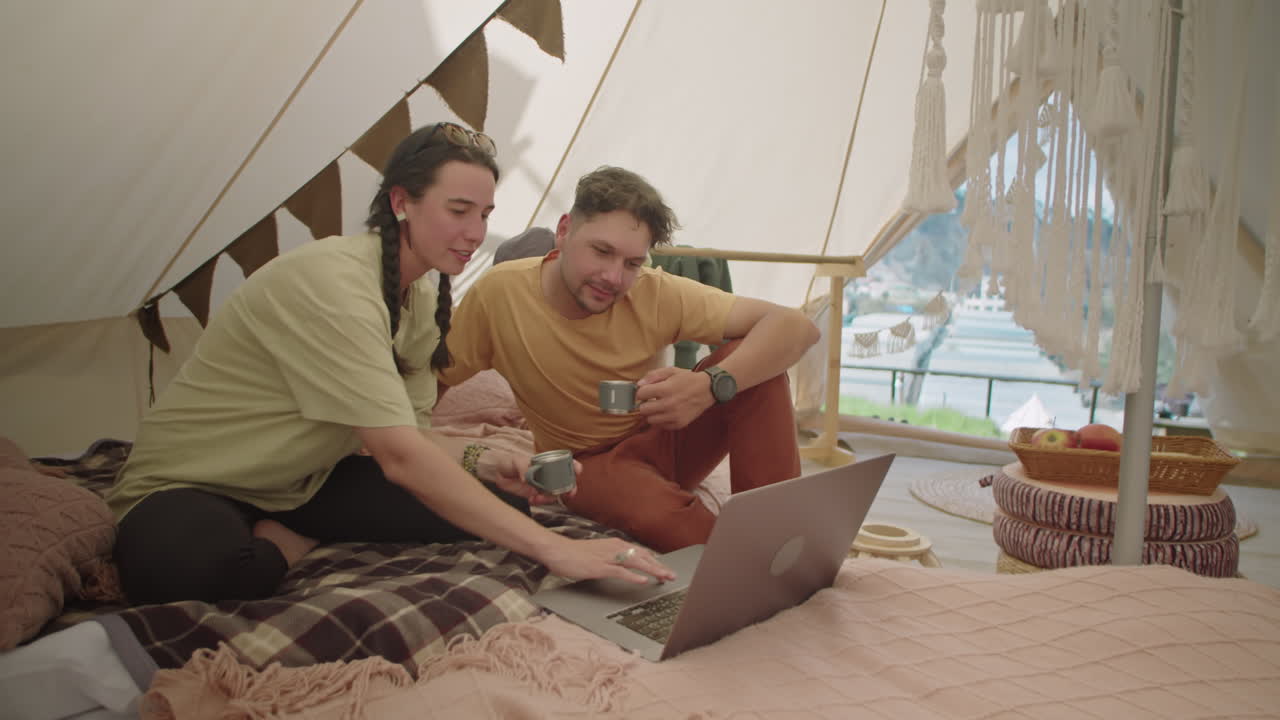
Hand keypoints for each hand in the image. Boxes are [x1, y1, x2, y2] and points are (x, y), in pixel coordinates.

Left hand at [478, 449, 581, 505]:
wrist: (498, 474)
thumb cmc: (509, 462)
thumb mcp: (516, 461)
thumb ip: (522, 467)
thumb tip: (527, 478)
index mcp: (547, 463)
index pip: (566, 464)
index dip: (574, 467)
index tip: (577, 471)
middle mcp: (548, 475)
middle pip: (566, 482)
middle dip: (570, 488)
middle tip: (568, 493)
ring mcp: (543, 486)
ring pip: (555, 494)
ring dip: (550, 498)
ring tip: (538, 497)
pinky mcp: (535, 495)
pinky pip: (543, 501)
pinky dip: (539, 502)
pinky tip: (531, 499)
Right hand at [538, 536, 676, 584]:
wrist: (557, 550)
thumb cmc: (574, 553)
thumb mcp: (597, 552)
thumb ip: (611, 557)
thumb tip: (623, 564)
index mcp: (615, 544)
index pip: (640, 553)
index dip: (654, 561)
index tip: (665, 569)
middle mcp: (614, 548)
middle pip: (642, 557)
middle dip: (659, 566)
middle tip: (672, 576)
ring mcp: (607, 557)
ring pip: (636, 563)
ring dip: (652, 570)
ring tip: (664, 577)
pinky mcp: (599, 567)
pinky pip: (620, 572)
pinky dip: (633, 576)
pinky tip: (643, 581)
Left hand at [634, 367, 714, 429]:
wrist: (707, 390)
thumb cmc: (688, 379)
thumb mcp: (671, 371)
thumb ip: (653, 376)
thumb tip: (639, 384)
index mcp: (666, 389)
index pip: (640, 394)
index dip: (641, 392)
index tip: (646, 391)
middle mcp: (669, 404)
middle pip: (643, 410)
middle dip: (644, 403)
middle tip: (651, 399)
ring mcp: (674, 416)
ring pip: (650, 420)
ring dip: (652, 413)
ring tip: (659, 406)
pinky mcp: (679, 424)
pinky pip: (661, 426)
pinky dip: (661, 420)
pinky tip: (667, 412)